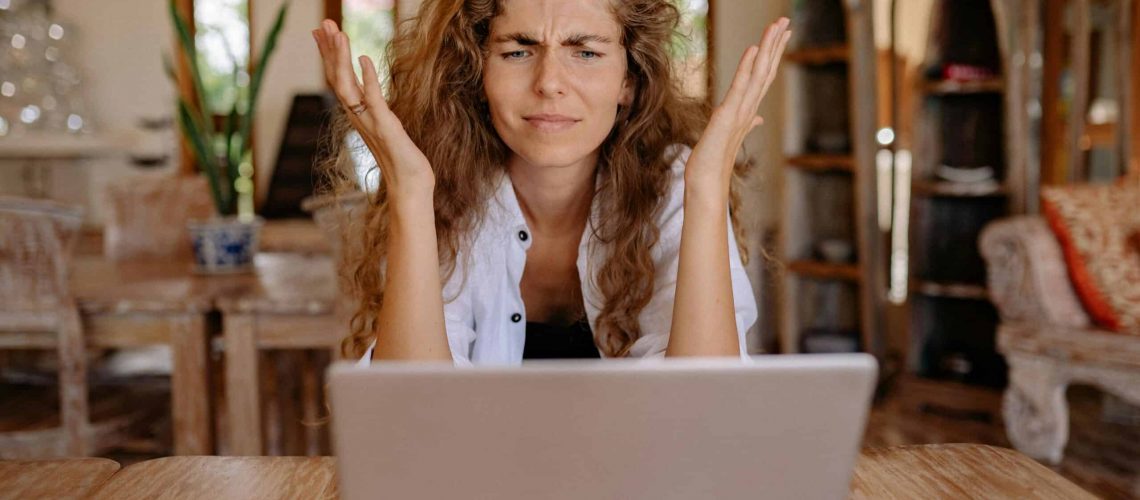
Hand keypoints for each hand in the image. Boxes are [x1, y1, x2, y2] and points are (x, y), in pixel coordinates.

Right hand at [313, 20, 433, 199]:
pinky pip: (373, 99)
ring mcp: (370, 122)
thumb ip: (375, 107)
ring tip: (337, 34)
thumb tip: (368, 88)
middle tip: (321, 24)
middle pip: (336, 78)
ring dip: (341, 59)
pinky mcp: (386, 127)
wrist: (410, 186)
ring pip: (347, 86)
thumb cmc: (401, 159)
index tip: (320, 33)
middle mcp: (358, 117)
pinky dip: (368, 78)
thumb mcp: (385, 126)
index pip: (338, 79)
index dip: (329, 55)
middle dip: (329, 50)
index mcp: (358, 114)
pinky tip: (364, 58)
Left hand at [686, 18, 790, 191]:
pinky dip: (747, 67)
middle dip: (776, 44)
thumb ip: (747, 123)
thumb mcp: (729, 135)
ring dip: (768, 48)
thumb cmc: (714, 160)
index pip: (764, 77)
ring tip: (776, 26)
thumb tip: (758, 119)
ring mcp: (741, 111)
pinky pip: (740, 86)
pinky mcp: (728, 115)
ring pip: (759, 73)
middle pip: (766, 70)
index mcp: (749, 110)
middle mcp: (749, 108)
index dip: (773, 55)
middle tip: (786, 21)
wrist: (706, 181)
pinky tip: (754, 49)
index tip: (782, 35)